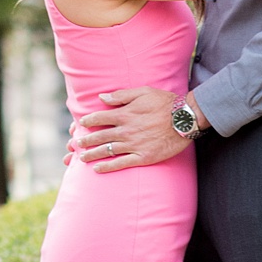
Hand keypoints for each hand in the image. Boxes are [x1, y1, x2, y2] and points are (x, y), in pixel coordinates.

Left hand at [74, 86, 193, 168]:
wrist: (185, 120)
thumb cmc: (165, 103)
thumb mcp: (143, 92)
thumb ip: (121, 95)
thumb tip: (102, 97)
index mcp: (125, 114)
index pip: (100, 118)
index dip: (88, 121)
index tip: (80, 124)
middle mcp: (126, 131)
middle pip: (100, 136)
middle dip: (85, 140)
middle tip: (75, 144)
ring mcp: (134, 145)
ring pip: (107, 151)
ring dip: (92, 155)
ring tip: (81, 158)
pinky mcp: (143, 157)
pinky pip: (121, 164)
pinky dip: (107, 167)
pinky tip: (97, 169)